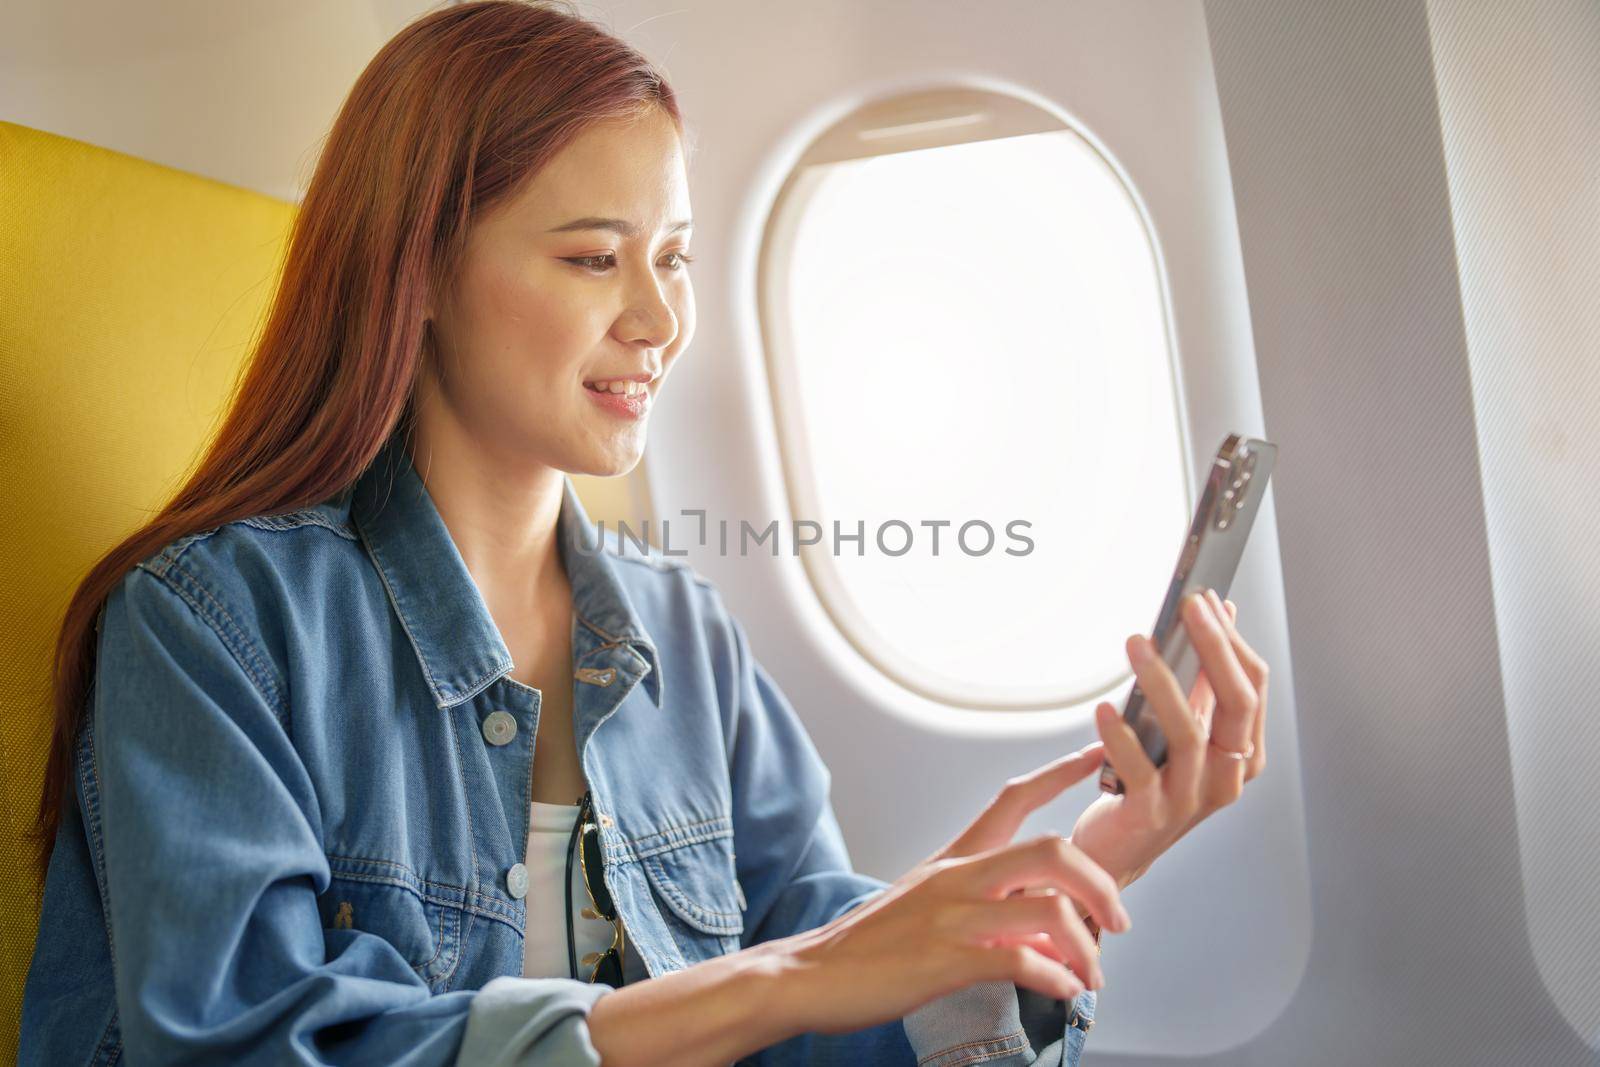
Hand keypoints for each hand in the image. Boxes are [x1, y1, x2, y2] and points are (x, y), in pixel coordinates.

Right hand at [778, 749, 1131, 1036]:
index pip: (1013, 799)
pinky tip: (1061, 993)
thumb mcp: (927, 909)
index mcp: (953, 860)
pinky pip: (1023, 964)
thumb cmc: (866, 947)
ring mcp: (953, 917)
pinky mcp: (947, 960)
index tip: (1098, 757)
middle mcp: (958, 878)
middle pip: (1051, 850)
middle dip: (1101, 882)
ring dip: (1086, 947)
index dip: (1061, 774)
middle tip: (1119, 919)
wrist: (807, 975)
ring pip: (1048, 909)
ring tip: (1092, 975)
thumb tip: (1042, 927)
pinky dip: (1055, 980)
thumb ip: (986, 908)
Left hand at [1069, 589, 1268, 894]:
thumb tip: (1220, 615)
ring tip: (1136, 642)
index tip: (1206, 600)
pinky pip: (1140, 770)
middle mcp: (1226, 777)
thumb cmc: (1150, 785)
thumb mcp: (1185, 732)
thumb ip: (1204, 684)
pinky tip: (1104, 708)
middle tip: (1189, 606)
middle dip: (1214, 648)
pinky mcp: (1150, 815)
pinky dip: (1122, 736)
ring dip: (1162, 681)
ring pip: (1189, 733)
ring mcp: (1192, 799)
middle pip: (1236, 704)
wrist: (1116, 852)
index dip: (1231, 640)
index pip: (1252, 688)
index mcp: (1242, 753)